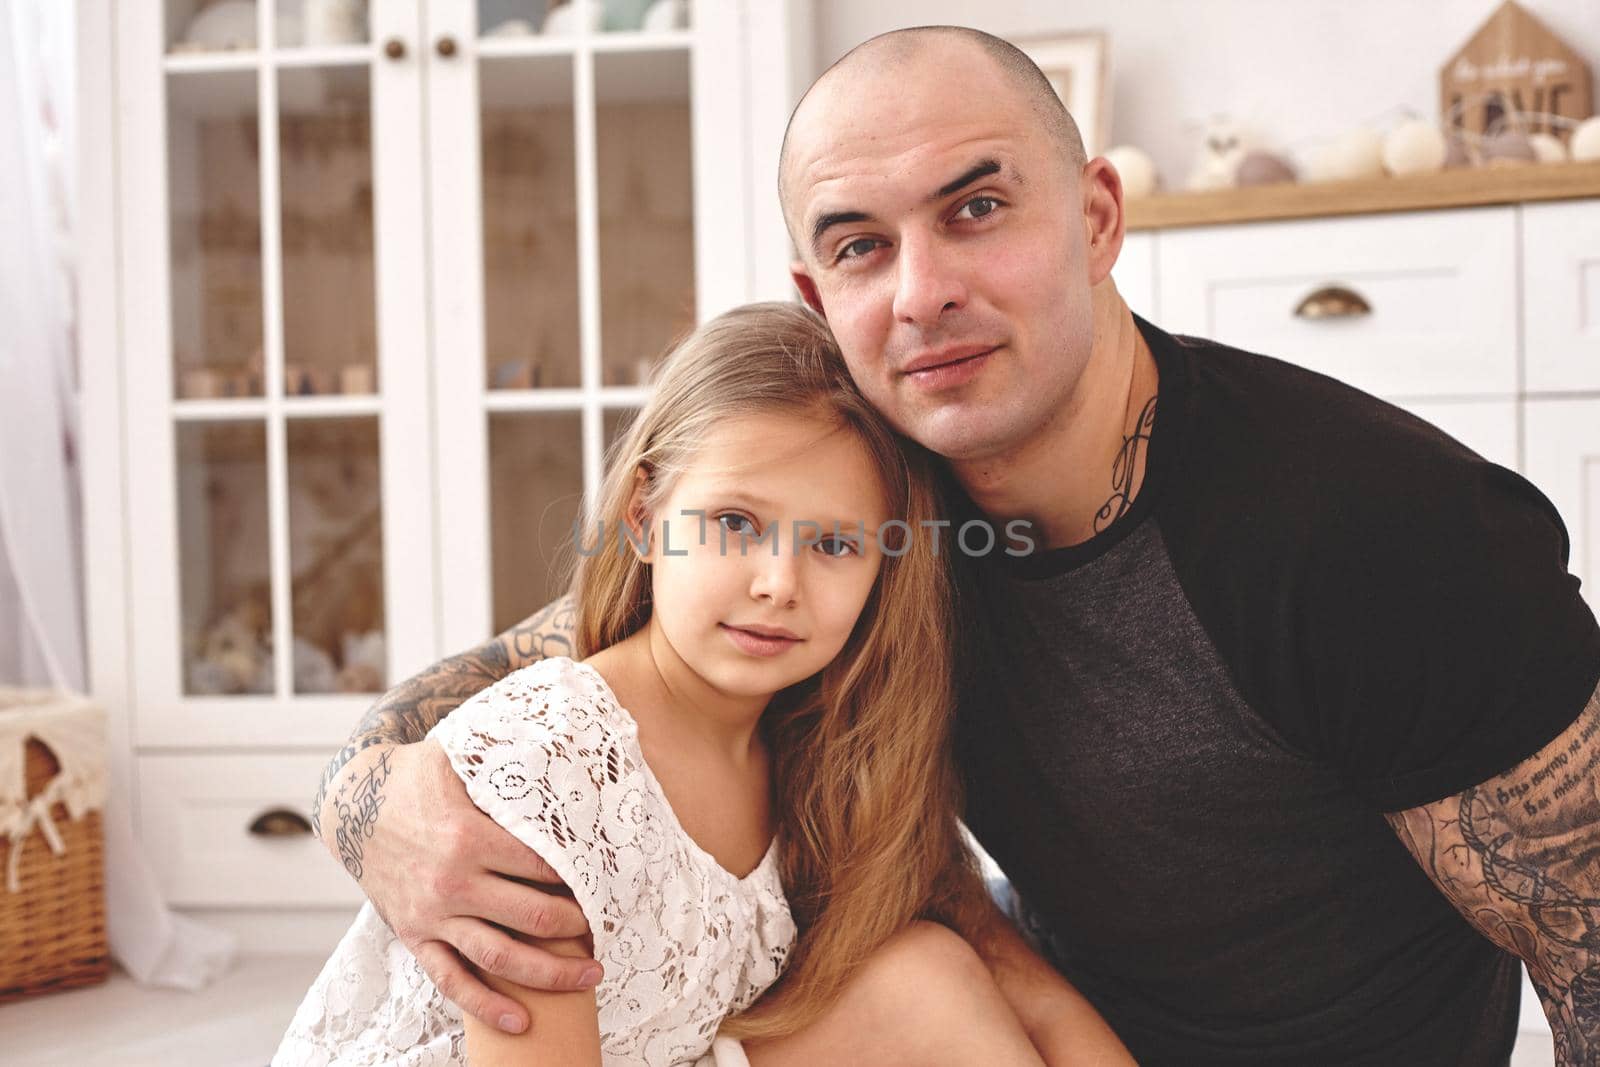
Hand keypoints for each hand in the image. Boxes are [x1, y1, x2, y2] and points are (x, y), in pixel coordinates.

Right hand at [329, 739, 601, 1032]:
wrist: (351, 803)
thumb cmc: (417, 775)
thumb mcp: (460, 756)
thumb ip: (508, 760)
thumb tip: (565, 746)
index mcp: (469, 836)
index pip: (543, 867)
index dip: (581, 878)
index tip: (608, 883)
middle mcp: (453, 882)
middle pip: (533, 916)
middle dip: (578, 927)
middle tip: (608, 930)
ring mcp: (432, 914)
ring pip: (500, 957)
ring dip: (550, 974)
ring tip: (590, 978)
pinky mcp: (415, 935)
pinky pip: (452, 981)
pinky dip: (486, 1006)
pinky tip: (521, 1022)